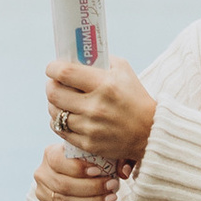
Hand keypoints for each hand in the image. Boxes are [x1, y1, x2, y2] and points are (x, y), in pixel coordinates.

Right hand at [35, 141, 114, 200]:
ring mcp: (43, 193)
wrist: (78, 189)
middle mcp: (42, 173)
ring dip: (92, 198)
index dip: (77, 167)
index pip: (58, 160)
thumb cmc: (88, 167)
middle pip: (63, 183)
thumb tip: (123, 169)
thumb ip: (105, 157)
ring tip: (111, 194)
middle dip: (90, 186)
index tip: (98, 170)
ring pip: (66, 200)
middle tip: (111, 184)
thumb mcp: (93, 158)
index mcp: (50, 154)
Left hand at [44, 54, 154, 171]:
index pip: (65, 73)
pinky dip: (58, 121)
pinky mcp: (88, 143)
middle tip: (54, 83)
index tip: (52, 68)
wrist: (150, 132)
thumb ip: (101, 61)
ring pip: (54, 112)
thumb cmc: (135, 97)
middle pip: (54, 93)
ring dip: (54, 104)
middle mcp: (95, 106)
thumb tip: (76, 57)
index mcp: (105, 85)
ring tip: (60, 100)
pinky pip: (60, 130)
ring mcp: (90, 127)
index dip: (53, 68)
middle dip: (51, 85)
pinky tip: (66, 115)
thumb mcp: (124, 71)